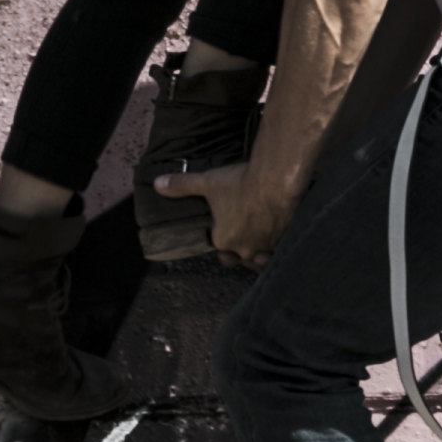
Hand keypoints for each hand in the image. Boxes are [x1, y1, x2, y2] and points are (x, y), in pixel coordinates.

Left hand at [154, 161, 297, 267]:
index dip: (223, 235)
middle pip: (238, 258)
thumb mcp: (207, 182)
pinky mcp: (285, 242)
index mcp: (223, 239)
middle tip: (245, 232)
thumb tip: (157, 185)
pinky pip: (280, 253)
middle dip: (239, 250)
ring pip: (260, 260)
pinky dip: (279, 248)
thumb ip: (182, 186)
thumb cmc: (239, 182)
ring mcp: (266, 248)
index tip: (228, 221)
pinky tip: (283, 239)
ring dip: (260, 254)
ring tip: (263, 242)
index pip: (219, 246)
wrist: (276, 182)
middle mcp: (244, 250)